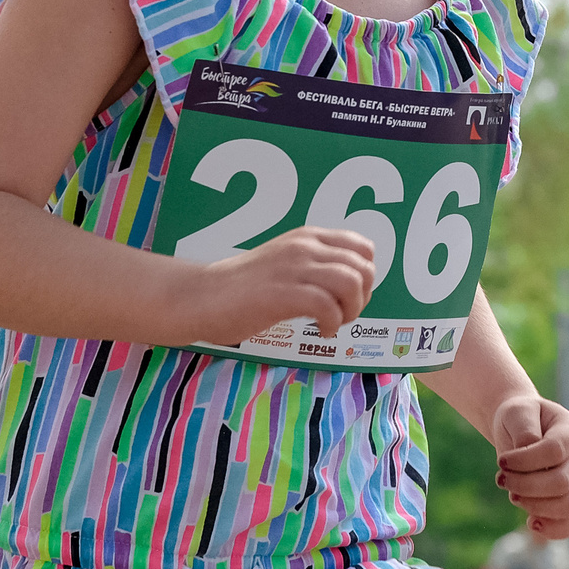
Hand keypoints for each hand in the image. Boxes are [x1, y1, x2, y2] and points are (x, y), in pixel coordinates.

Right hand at [193, 226, 376, 340]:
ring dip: (351, 309)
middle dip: (362, 297)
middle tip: (342, 314)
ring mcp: (294, 268)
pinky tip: (320, 331)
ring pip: (351, 282)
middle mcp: (304, 247)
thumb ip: (314, 266)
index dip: (366, 274)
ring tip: (333, 322)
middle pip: (363, 267)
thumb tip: (348, 284)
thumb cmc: (242, 287)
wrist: (202, 296)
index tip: (348, 295)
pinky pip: (328, 306)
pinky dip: (332, 324)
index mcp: (307, 237)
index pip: (362, 246)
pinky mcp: (283, 293)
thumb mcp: (285, 263)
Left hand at [491, 395, 568, 539]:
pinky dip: (553, 529)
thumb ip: (525, 428)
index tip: (501, 462)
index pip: (555, 451)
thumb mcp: (517, 411)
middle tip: (501, 479)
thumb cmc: (518, 418)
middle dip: (525, 485)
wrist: (519, 428)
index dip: (525, 461)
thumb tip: (530, 450)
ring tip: (513, 496)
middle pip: (562, 482)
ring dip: (536, 506)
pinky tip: (530, 522)